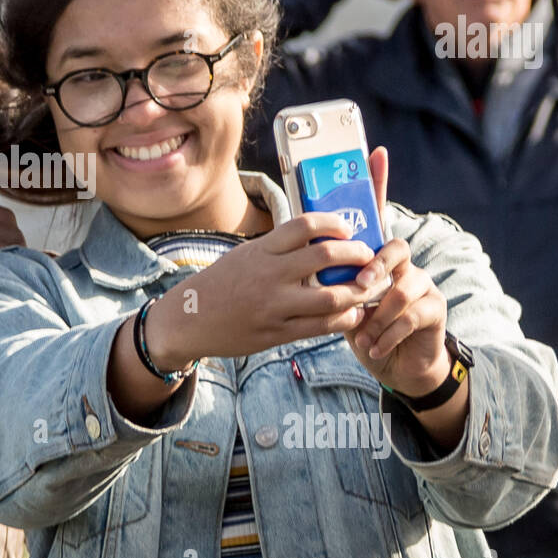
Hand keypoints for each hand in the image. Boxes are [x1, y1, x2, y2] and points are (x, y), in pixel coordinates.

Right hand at [146, 213, 380, 368]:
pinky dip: (343, 319)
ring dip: (358, 292)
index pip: (304, 226)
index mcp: (261, 250)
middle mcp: (268, 275)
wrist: (189, 319)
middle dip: (356, 256)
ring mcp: (273, 306)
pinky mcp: (276, 333)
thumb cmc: (221, 284)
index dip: (334, 224)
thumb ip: (277, 249)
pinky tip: (352, 314)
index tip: (348, 230)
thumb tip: (319, 240)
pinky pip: (320, 326)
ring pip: (330, 296)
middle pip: (325, 257)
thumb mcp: (244, 256)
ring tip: (367, 288)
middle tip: (369, 257)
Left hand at [341, 147, 448, 394]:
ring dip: (378, 313)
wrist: (392, 365)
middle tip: (358, 288)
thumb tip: (303, 257)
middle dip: (374, 267)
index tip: (375, 153)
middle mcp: (401, 263)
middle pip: (393, 247)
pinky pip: (411, 313)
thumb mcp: (337, 303)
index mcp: (374, 257)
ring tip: (362, 333)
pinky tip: (374, 347)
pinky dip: (388, 333)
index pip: (376, 214)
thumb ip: (328, 280)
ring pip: (401, 286)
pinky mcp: (434, 308)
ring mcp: (421, 283)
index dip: (378, 183)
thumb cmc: (360, 329)